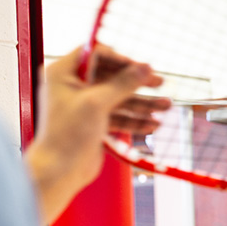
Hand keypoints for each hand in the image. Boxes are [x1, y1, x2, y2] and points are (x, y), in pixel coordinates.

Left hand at [24, 45, 170, 225]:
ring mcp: (84, 106)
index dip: (121, 59)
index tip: (142, 66)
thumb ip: (123, 83)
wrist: (60, 170)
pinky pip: (118, 116)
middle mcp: (72, 87)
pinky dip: (135, 119)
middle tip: (160, 83)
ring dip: (142, 103)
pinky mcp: (94, 124)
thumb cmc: (67, 135)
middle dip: (138, 83)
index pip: (95, 55)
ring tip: (166, 105)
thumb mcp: (97, 103)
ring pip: (118, 99)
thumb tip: (144, 68)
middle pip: (111, 77)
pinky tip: (153, 123)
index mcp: (63, 74)